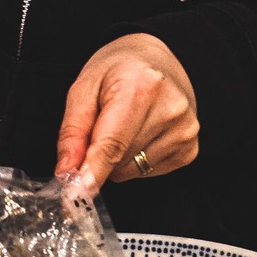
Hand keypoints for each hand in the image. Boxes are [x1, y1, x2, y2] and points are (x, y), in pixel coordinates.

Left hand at [55, 34, 198, 188]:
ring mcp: (185, 130)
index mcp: (141, 87)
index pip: (112, 144)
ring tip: (125, 125)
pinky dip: (136, 161)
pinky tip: (141, 134)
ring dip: (119, 159)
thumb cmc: (118, 71)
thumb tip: (67, 171)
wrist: (154, 60)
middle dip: (99, 155)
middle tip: (102, 126)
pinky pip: (148, 173)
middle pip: (119, 161)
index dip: (91, 173)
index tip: (76, 196)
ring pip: (132, 171)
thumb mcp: (84, 88)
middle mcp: (170, 109)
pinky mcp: (189, 148)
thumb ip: (72, 132)